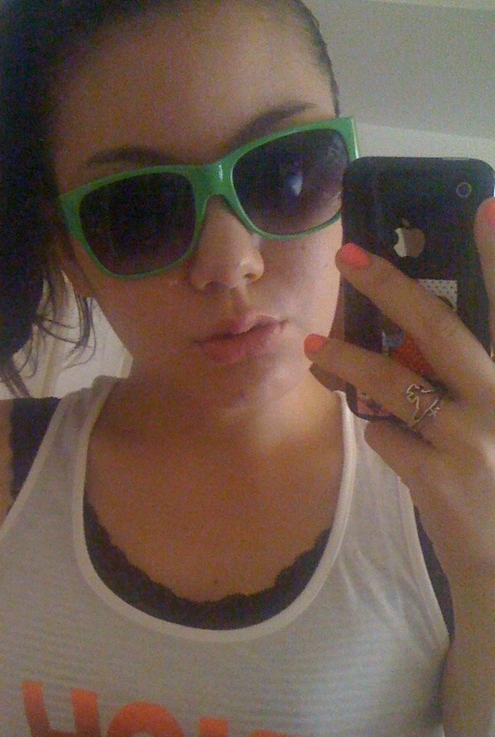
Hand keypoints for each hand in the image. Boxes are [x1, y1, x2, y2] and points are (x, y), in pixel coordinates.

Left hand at [304, 198, 494, 594]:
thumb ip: (466, 385)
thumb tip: (409, 350)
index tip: (486, 206)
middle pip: (438, 331)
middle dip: (390, 288)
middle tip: (347, 258)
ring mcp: (470, 440)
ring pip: (393, 384)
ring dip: (348, 361)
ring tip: (313, 346)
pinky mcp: (437, 477)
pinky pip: (385, 437)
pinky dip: (379, 434)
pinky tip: (392, 444)